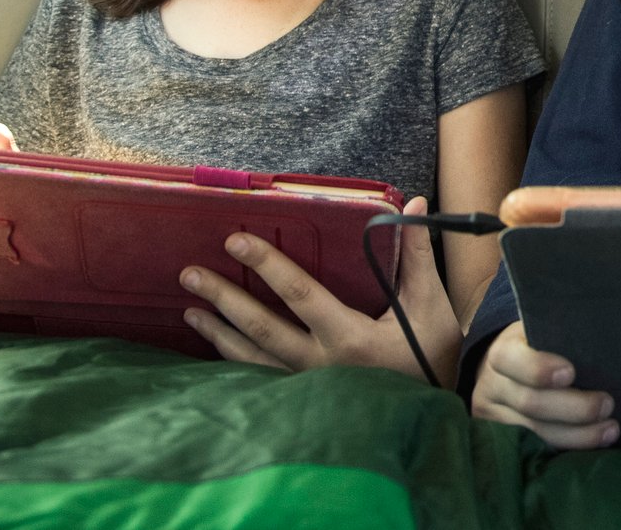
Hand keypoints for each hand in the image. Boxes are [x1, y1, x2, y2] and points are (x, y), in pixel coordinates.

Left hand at [180, 195, 462, 384]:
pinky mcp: (302, 402)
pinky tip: (216, 349)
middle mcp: (320, 364)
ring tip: (189, 311)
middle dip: (223, 298)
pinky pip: (259, 380)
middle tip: (190, 274)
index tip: (236, 241)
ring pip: (251, 359)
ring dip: (218, 333)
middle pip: (261, 328)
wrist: (428, 415)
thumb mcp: (429, 306)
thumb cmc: (431, 356)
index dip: (266, 265)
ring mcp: (306, 388)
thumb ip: (417, 257)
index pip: (299, 293)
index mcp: (350, 337)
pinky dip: (233, 363)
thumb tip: (413, 206)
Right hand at [470, 320, 618, 448]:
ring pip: (535, 432)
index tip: (570, 373)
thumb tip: (605, 341)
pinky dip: (567, 448)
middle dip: (573, 408)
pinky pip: (537, 449)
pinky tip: (592, 448)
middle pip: (530, 402)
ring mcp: (496, 416)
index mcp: (503, 349)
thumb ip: (563, 335)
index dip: (538, 368)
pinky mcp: (505, 439)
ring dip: (577, 435)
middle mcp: (493, 384)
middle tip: (607, 405)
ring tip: (610, 430)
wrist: (507, 372)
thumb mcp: (543, 330)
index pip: (510, 358)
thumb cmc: (540, 346)